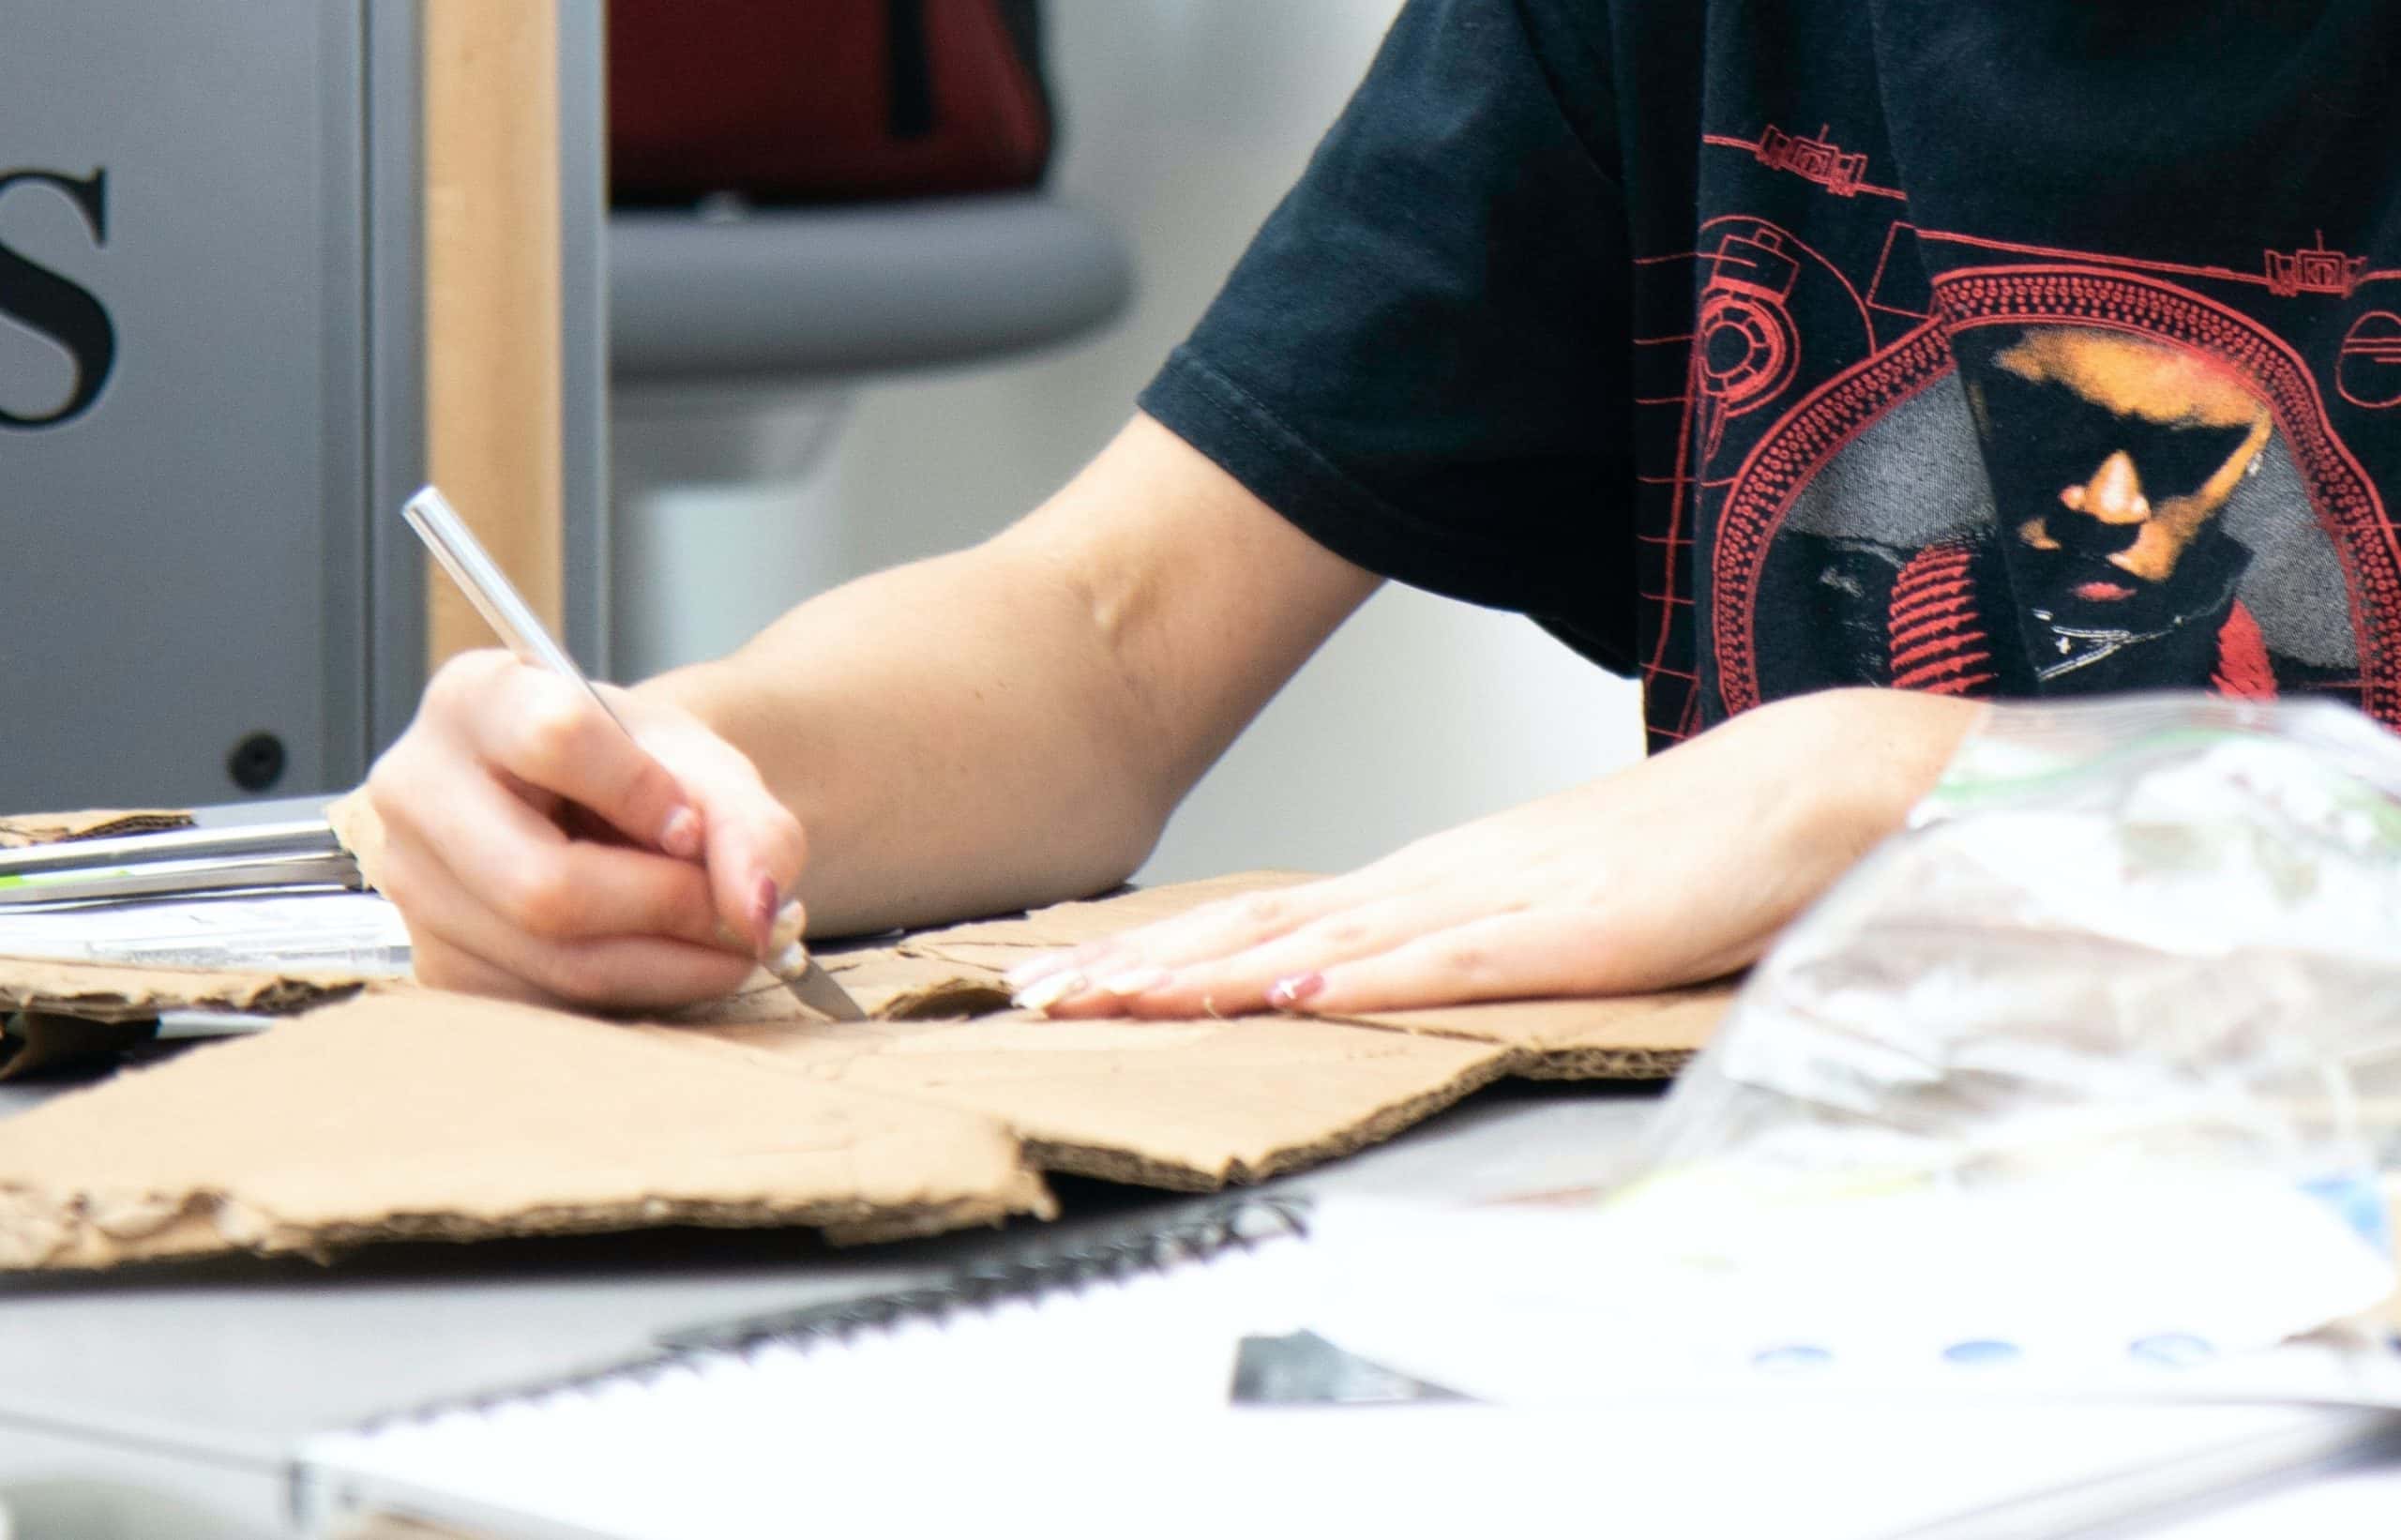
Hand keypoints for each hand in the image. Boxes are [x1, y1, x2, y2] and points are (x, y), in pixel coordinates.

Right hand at [366, 650, 806, 1008]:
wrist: (606, 810)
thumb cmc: (645, 773)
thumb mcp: (708, 768)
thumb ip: (750, 826)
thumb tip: (758, 912)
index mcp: (474, 698)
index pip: (555, 737)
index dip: (644, 792)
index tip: (692, 822)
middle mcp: (416, 789)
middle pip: (544, 882)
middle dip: (667, 907)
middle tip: (733, 909)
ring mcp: (412, 887)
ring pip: (555, 959)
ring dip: (670, 963)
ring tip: (719, 935)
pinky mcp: (439, 966)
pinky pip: (552, 1004)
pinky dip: (637, 990)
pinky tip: (665, 955)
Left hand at [1009, 689, 1982, 1018]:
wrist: (1802, 790)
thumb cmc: (1682, 853)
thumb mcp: (1543, 909)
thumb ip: (1458, 944)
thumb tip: (1361, 988)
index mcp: (1428, 879)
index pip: (1263, 923)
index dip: (1158, 955)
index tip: (1068, 981)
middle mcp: (1435, 881)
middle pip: (1259, 929)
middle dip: (1137, 967)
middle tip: (1029, 999)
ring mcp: (1496, 899)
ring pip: (1321, 941)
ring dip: (1208, 975)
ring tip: (1107, 1000)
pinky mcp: (1567, 930)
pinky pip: (1446, 959)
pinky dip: (1360, 979)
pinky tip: (1291, 994)